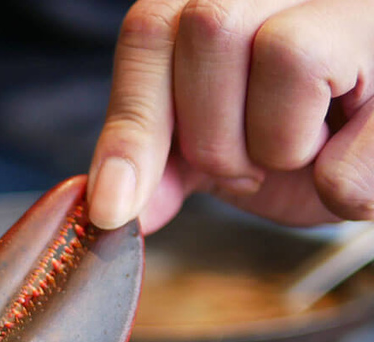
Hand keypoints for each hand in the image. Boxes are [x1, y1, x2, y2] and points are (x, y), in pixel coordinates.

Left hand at [87, 0, 373, 232]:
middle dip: (211, 136)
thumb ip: (162, 167)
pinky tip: (344, 170)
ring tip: (306, 152)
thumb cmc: (310, 134)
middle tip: (248, 167)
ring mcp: (362, 7)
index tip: (113, 206)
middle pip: (210, 27)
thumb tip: (109, 204)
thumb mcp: (223, 149)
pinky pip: (355, 137)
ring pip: (286, 52)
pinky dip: (340, 184)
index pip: (152, 28)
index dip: (131, 124)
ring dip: (279, 145)